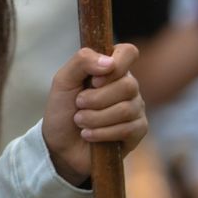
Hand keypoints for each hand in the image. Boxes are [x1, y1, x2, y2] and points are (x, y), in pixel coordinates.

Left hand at [42, 44, 147, 185]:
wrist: (59, 144)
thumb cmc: (62, 110)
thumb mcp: (63, 81)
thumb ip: (81, 61)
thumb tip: (109, 62)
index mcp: (112, 69)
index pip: (128, 52)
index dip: (115, 64)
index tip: (94, 80)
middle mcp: (128, 86)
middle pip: (127, 85)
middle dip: (95, 99)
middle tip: (78, 105)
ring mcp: (136, 108)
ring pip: (126, 109)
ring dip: (94, 118)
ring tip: (80, 121)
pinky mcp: (138, 131)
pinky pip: (127, 128)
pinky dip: (102, 132)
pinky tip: (89, 134)